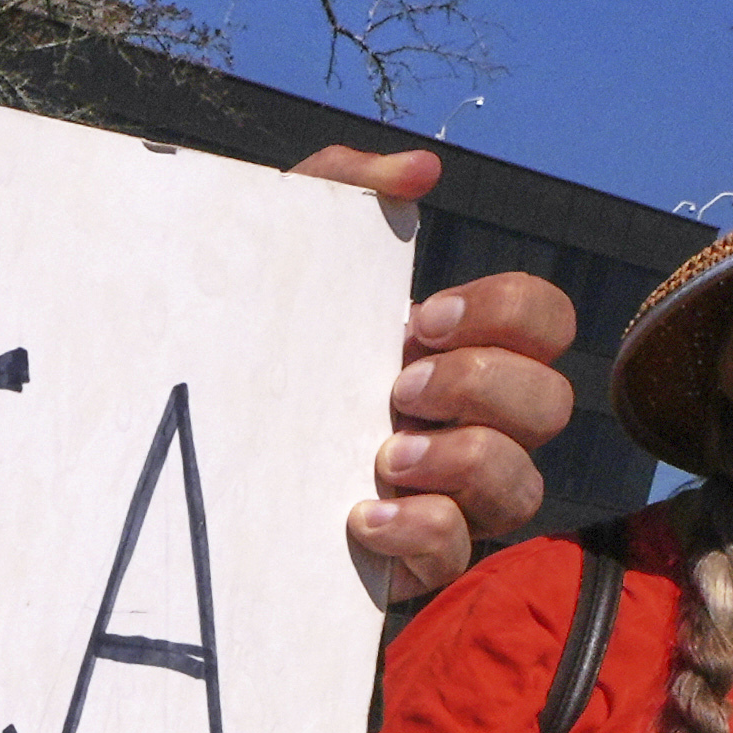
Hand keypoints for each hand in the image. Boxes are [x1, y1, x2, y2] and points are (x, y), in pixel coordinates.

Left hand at [289, 146, 579, 596]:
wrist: (180, 447)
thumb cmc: (250, 350)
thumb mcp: (281, 258)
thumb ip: (343, 192)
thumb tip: (422, 170)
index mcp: (452, 353)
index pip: (546, 322)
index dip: (507, 315)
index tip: (419, 319)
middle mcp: (466, 425)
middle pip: (552, 404)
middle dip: (481, 387)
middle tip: (396, 387)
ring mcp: (445, 499)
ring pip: (523, 488)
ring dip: (465, 461)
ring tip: (380, 454)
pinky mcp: (409, 562)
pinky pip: (457, 553)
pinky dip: (421, 531)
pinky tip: (359, 516)